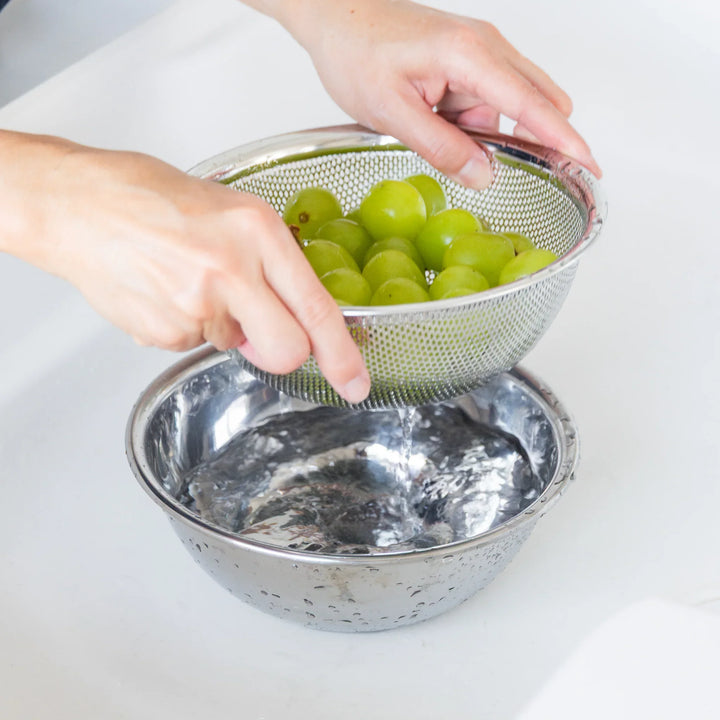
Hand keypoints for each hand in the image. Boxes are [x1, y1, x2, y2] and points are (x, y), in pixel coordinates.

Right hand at [0, 132, 370, 402]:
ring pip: (232, 344)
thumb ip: (268, 262)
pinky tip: (163, 290)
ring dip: (219, 323)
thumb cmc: (148, 197)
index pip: (317, 308)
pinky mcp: (163, 332)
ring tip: (184, 280)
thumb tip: (288, 308)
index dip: (342, 354)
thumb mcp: (231, 211)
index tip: (355, 383)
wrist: (77, 204)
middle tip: (258, 332)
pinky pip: (192, 344)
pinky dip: (184, 325)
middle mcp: (233, 270)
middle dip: (281, 353)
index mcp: (257, 232)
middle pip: (286, 351)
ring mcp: (196, 305)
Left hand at [258, 0, 600, 187]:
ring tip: (433, 134)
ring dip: (488, 135)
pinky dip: (473, 124)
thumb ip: (441, 148)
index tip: (590, 168)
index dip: (564, 141)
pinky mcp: (469, 61)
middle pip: (539, 102)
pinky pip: (489, 102)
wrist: (336, 15)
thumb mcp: (392, 113)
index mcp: (471, 55)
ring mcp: (480, 53)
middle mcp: (486, 48)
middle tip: (501, 172)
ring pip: (510, 107)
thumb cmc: (356, 54)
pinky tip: (436, 125)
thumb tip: (486, 177)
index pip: (533, 105)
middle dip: (529, 141)